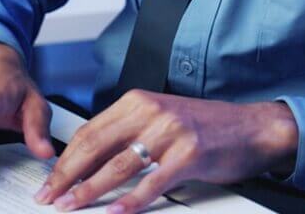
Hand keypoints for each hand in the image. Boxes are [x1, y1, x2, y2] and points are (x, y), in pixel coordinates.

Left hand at [33, 90, 298, 213]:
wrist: (253, 128)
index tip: (51, 178)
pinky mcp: (188, 154)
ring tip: (72, 205)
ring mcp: (170, 132)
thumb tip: (92, 162)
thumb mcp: (162, 120)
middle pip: (96, 146)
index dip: (66, 158)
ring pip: (118, 165)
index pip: (90, 131)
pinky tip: (115, 210)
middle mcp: (151, 112)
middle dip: (68, 175)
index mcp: (139, 101)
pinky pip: (152, 182)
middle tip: (51, 196)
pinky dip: (131, 199)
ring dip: (90, 189)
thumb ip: (129, 133)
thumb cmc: (208, 127)